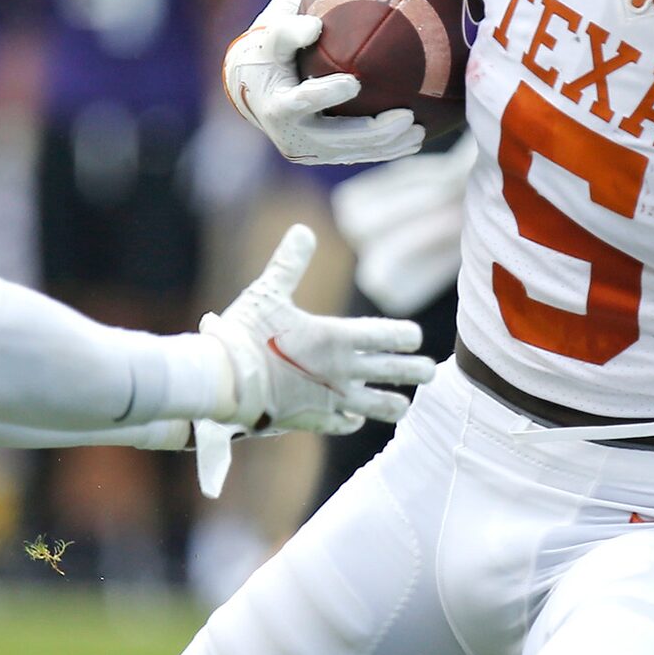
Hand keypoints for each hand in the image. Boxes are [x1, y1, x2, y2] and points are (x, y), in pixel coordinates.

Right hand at [201, 224, 435, 432]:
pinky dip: (353, 420)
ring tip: (405, 404)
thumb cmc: (244, 333)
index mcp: (335, 337)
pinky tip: (356, 419)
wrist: (223, 382)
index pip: (387, 336)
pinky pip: (343, 424)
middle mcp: (341, 370)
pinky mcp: (312, 420)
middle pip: (394, 373)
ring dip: (394, 404)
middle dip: (416, 371)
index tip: (415, 337)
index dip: (406, 336)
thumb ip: (289, 263)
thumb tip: (302, 230)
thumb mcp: (267, 292)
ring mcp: (330, 399)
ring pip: (377, 407)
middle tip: (429, 371)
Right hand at [223, 0, 424, 165]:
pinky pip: (356, 156)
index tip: (354, 82)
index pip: (303, 102)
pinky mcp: (323, 157)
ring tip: (419, 132)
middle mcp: (293, 136)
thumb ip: (290, 30)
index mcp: (278, 106)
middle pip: (337, 138)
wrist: (255, 90)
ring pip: (352, 153)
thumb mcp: (271, 38)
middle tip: (408, 117)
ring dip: (387, 146)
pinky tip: (411, 142)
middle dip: (374, 132)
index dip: (328, 94)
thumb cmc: (268, 56)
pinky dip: (384, 152)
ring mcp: (309, 151)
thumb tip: (316, 26)